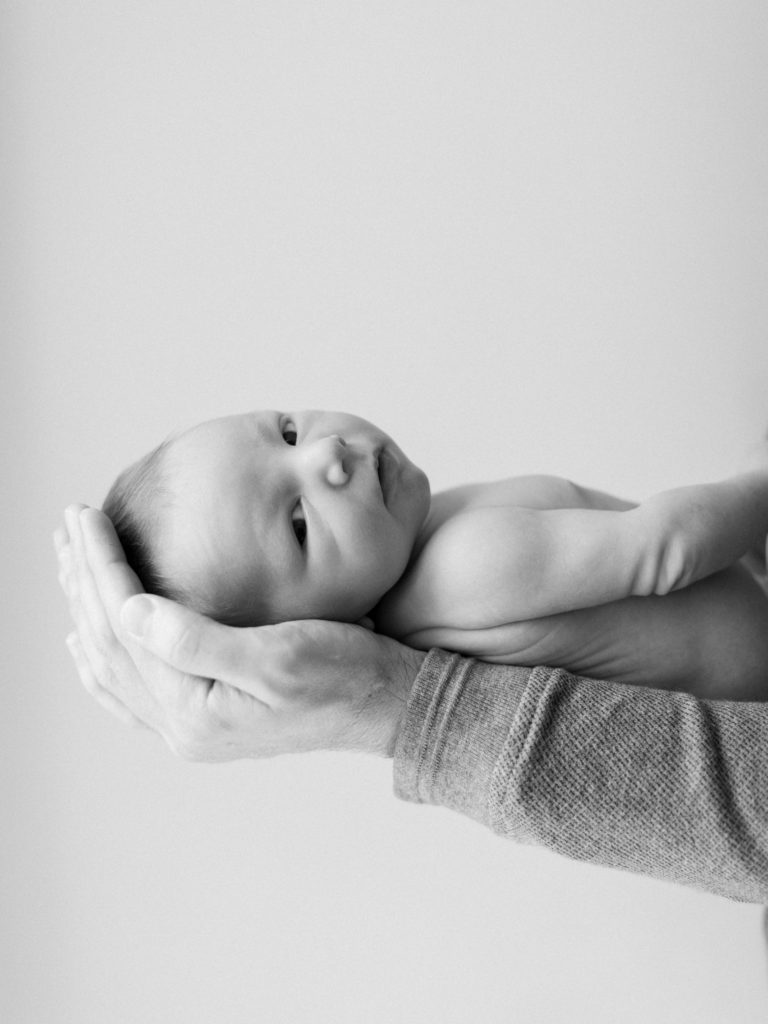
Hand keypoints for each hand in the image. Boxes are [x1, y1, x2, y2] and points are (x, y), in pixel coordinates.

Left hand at [56, 506, 424, 760]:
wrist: (390, 704)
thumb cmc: (347, 672)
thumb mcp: (280, 655)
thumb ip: (197, 641)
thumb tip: (129, 609)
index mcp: (195, 709)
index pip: (123, 623)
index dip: (100, 564)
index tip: (84, 515)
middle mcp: (185, 725)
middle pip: (109, 643)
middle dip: (83, 580)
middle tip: (67, 526)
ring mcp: (194, 725)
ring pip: (115, 665)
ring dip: (87, 612)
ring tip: (70, 566)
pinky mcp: (209, 716)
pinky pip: (135, 688)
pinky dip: (108, 657)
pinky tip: (93, 640)